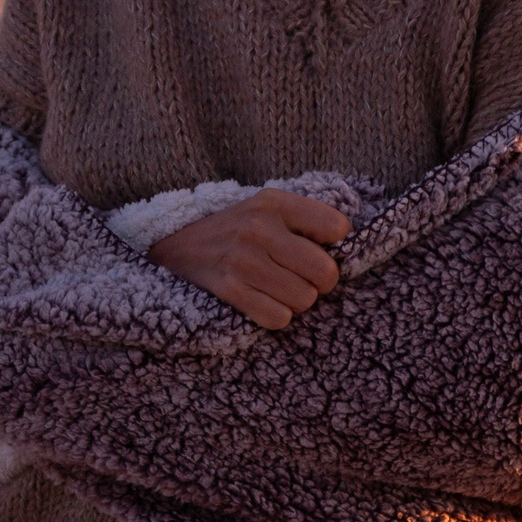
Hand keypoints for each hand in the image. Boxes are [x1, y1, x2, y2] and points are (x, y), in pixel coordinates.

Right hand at [146, 189, 349, 329]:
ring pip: (305, 299)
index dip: (335, 246)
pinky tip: (261, 301)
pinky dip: (276, 316)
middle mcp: (259, 227)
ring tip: (277, 288)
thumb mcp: (263, 209)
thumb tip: (349, 246)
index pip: (336, 227)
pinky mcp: (228, 288)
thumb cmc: (232, 231)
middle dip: (319, 282)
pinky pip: (278, 318)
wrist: (173, 249)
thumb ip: (304, 220)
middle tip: (301, 278)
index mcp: (274, 203)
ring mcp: (242, 259)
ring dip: (295, 301)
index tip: (318, 249)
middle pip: (326, 272)